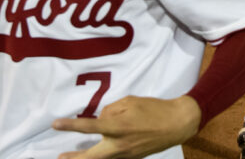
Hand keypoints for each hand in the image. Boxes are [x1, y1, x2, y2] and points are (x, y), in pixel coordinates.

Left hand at [53, 95, 200, 158]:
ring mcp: (126, 154)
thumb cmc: (155, 109)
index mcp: (119, 127)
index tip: (55, 124)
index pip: (90, 127)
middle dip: (74, 158)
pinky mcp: (132, 158)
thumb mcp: (132, 101)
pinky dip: (102, 157)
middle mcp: (120, 144)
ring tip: (69, 157)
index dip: (71, 126)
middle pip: (90, 157)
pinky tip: (97, 153)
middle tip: (60, 157)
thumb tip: (102, 119)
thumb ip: (112, 110)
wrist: (178, 123)